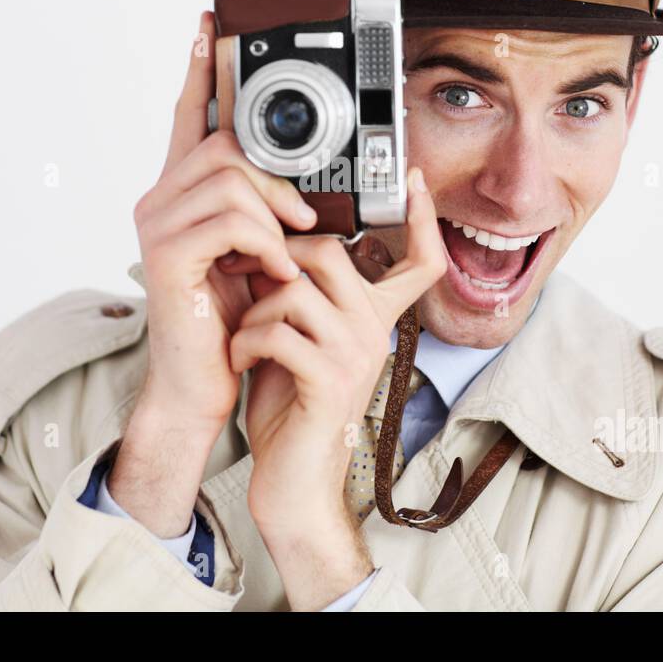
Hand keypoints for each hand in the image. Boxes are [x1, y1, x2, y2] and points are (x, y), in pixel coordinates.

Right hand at [107, 11, 316, 537]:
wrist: (203, 380)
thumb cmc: (231, 319)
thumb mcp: (260, 253)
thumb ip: (269, 212)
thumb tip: (307, 188)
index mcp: (184, 193)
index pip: (190, 117)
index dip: (200, 71)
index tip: (211, 26)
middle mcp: (162, 199)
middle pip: (223, 145)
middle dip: (275, 174)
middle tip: (303, 216)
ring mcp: (158, 225)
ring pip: (230, 179)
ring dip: (276, 213)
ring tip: (291, 250)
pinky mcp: (166, 255)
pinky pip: (229, 221)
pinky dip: (265, 244)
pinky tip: (275, 271)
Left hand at [225, 166, 446, 607]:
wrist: (293, 482)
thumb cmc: (291, 405)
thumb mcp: (298, 336)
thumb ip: (297, 291)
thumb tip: (270, 239)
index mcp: (374, 316)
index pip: (419, 260)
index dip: (423, 219)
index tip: (413, 179)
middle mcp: (375, 330)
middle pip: (328, 252)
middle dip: (273, 258)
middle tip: (245, 277)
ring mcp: (356, 356)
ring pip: (294, 291)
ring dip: (253, 310)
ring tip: (243, 336)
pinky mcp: (330, 383)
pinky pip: (278, 333)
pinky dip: (245, 342)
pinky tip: (239, 359)